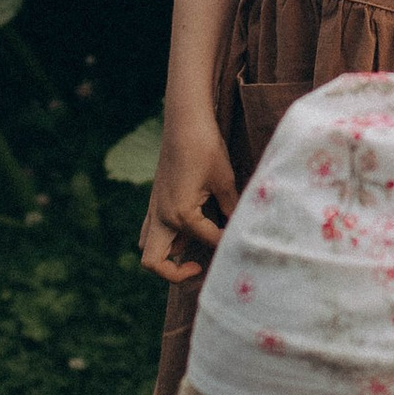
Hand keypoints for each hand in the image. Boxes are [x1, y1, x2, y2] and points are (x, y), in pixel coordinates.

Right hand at [140, 106, 237, 282]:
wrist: (184, 121)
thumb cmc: (206, 148)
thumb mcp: (225, 181)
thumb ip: (231, 210)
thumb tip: (241, 229)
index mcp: (180, 214)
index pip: (208, 241)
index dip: (228, 243)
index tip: (244, 240)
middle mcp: (161, 216)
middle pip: (153, 263)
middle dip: (173, 273)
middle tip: (198, 267)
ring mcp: (154, 209)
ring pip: (149, 247)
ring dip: (166, 256)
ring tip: (194, 252)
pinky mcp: (155, 201)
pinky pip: (152, 231)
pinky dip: (166, 239)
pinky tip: (189, 232)